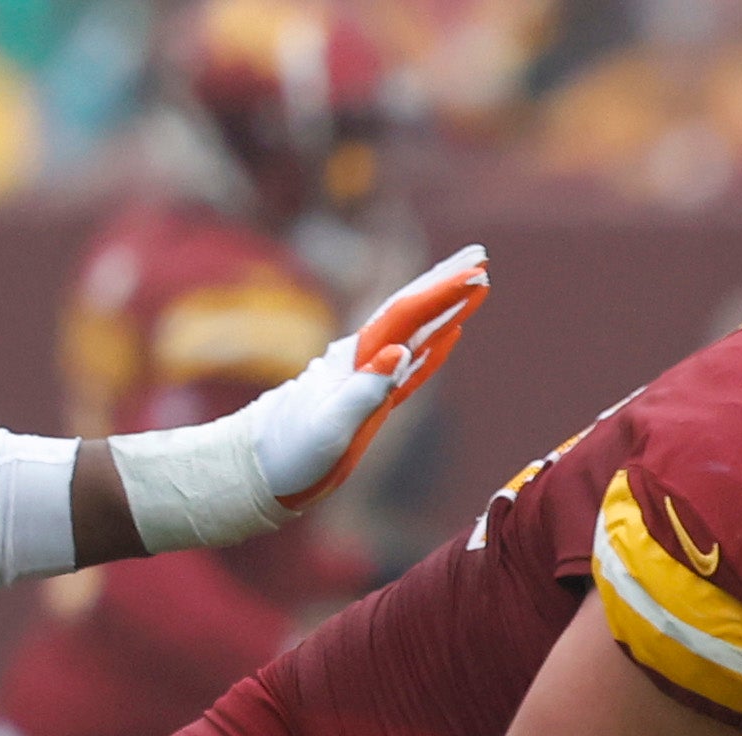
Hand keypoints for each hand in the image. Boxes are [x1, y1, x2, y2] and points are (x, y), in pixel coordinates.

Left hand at [243, 246, 491, 508]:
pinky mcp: (371, 399)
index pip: (405, 316)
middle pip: (410, 312)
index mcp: (355, 360)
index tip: (475, 274)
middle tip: (480, 256)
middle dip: (445, 283)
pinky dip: (434, 348)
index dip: (441, 293)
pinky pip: (411, 367)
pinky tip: (450, 335)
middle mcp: (363, 359)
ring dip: (445, 308)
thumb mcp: (330, 424)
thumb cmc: (290, 452)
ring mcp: (367, 377)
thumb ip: (367, 387)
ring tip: (476, 285)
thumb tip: (402, 350)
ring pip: (415, 333)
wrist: (261, 473)